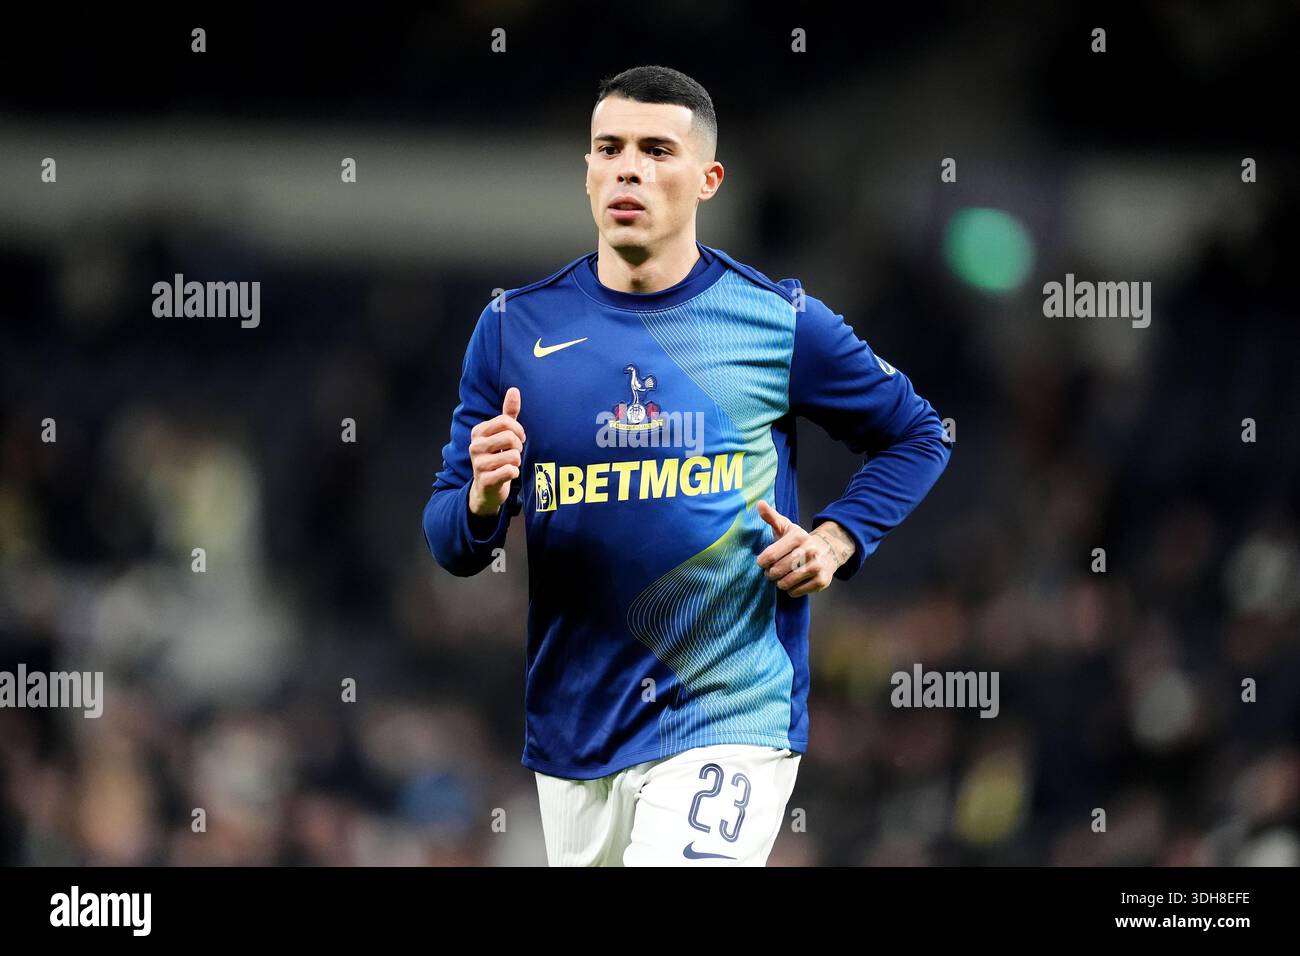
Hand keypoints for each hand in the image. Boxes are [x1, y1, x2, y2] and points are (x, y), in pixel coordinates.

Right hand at [468, 387, 526, 517]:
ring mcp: (478, 464)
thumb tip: (514, 389)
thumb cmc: (496, 457)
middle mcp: (475, 446)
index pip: (506, 421)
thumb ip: (508, 413)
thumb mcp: (501, 434)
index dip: (518, 430)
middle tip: (515, 453)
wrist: (486, 489)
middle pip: (510, 437)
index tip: (519, 438)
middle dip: (519, 446)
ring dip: (517, 461)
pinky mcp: (485, 480)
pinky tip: (507, 475)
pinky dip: (514, 473)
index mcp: (478, 431)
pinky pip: (510, 471)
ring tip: (509, 464)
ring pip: (513, 455)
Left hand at [755, 501, 854, 597]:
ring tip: (781, 577)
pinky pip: (796, 592)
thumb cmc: (799, 541)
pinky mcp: (822, 581)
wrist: (828, 551)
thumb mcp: (786, 527)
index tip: (763, 562)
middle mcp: (809, 550)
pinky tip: (793, 582)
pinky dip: (791, 590)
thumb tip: (759, 503)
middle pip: (777, 571)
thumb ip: (771, 517)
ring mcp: (817, 566)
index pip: (770, 555)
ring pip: (786, 583)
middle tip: (772, 571)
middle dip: (770, 574)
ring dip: (779, 582)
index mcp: (798, 536)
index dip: (762, 562)